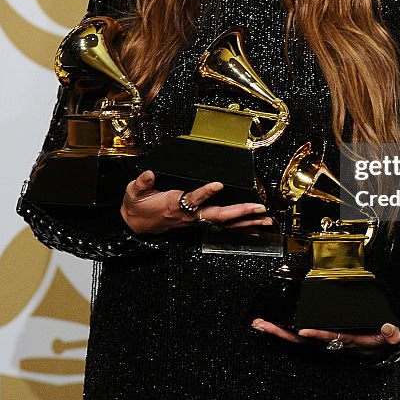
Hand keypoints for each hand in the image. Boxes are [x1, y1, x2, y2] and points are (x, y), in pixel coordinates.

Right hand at [120, 170, 273, 234]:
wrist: (135, 226)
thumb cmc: (138, 207)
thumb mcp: (134, 192)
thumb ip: (142, 182)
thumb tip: (150, 173)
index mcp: (175, 205)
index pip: (193, 199)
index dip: (206, 192)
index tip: (218, 184)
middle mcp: (189, 215)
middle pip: (218, 214)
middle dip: (239, 211)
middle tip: (258, 208)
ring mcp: (195, 220)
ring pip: (224, 222)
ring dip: (246, 221)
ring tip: (265, 218)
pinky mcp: (198, 222)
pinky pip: (222, 225)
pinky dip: (239, 225)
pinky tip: (253, 225)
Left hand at [250, 318, 399, 357]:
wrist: (376, 348)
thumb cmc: (378, 341)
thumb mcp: (387, 338)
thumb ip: (389, 334)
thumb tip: (390, 329)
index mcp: (345, 339)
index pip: (328, 336)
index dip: (316, 334)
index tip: (303, 330)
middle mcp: (330, 340)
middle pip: (302, 338)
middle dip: (282, 332)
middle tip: (263, 325)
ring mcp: (322, 339)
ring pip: (296, 337)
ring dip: (278, 330)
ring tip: (260, 324)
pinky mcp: (319, 336)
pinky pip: (298, 333)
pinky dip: (284, 329)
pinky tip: (272, 325)